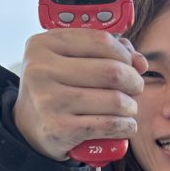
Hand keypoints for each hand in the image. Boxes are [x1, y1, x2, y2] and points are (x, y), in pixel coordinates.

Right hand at [13, 30, 146, 160]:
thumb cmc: (56, 90)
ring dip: (131, 107)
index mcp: (43, 45)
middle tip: (135, 89)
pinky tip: (125, 125)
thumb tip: (140, 62)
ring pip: (116, 100)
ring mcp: (49, 100)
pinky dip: (126, 126)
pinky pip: (110, 125)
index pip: (101, 41)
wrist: (30, 129)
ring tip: (128, 109)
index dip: (125, 54)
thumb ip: (105, 53)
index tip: (131, 65)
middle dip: (134, 82)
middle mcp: (41, 70)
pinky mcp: (60, 129)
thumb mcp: (69, 63)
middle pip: (112, 71)